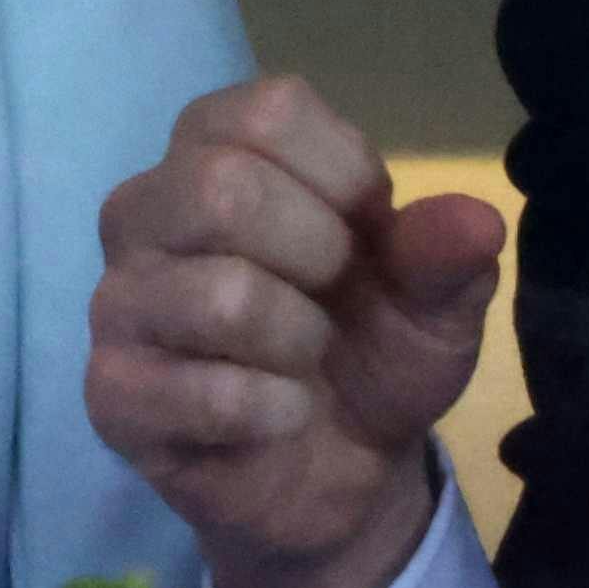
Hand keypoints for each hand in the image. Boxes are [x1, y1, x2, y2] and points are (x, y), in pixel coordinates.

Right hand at [88, 72, 504, 587]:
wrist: (339, 475)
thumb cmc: (371, 353)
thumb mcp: (433, 303)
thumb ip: (446, 257)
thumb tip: (475, 221)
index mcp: (214, 152)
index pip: (268, 111)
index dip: (346, 176)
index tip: (366, 232)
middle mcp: (145, 209)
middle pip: (220, 187)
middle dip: (317, 254)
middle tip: (330, 300)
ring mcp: (118, 302)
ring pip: (218, 295)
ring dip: (299, 342)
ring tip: (304, 363)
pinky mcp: (112, 392)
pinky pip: (206, 392)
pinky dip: (275, 412)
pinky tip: (279, 417)